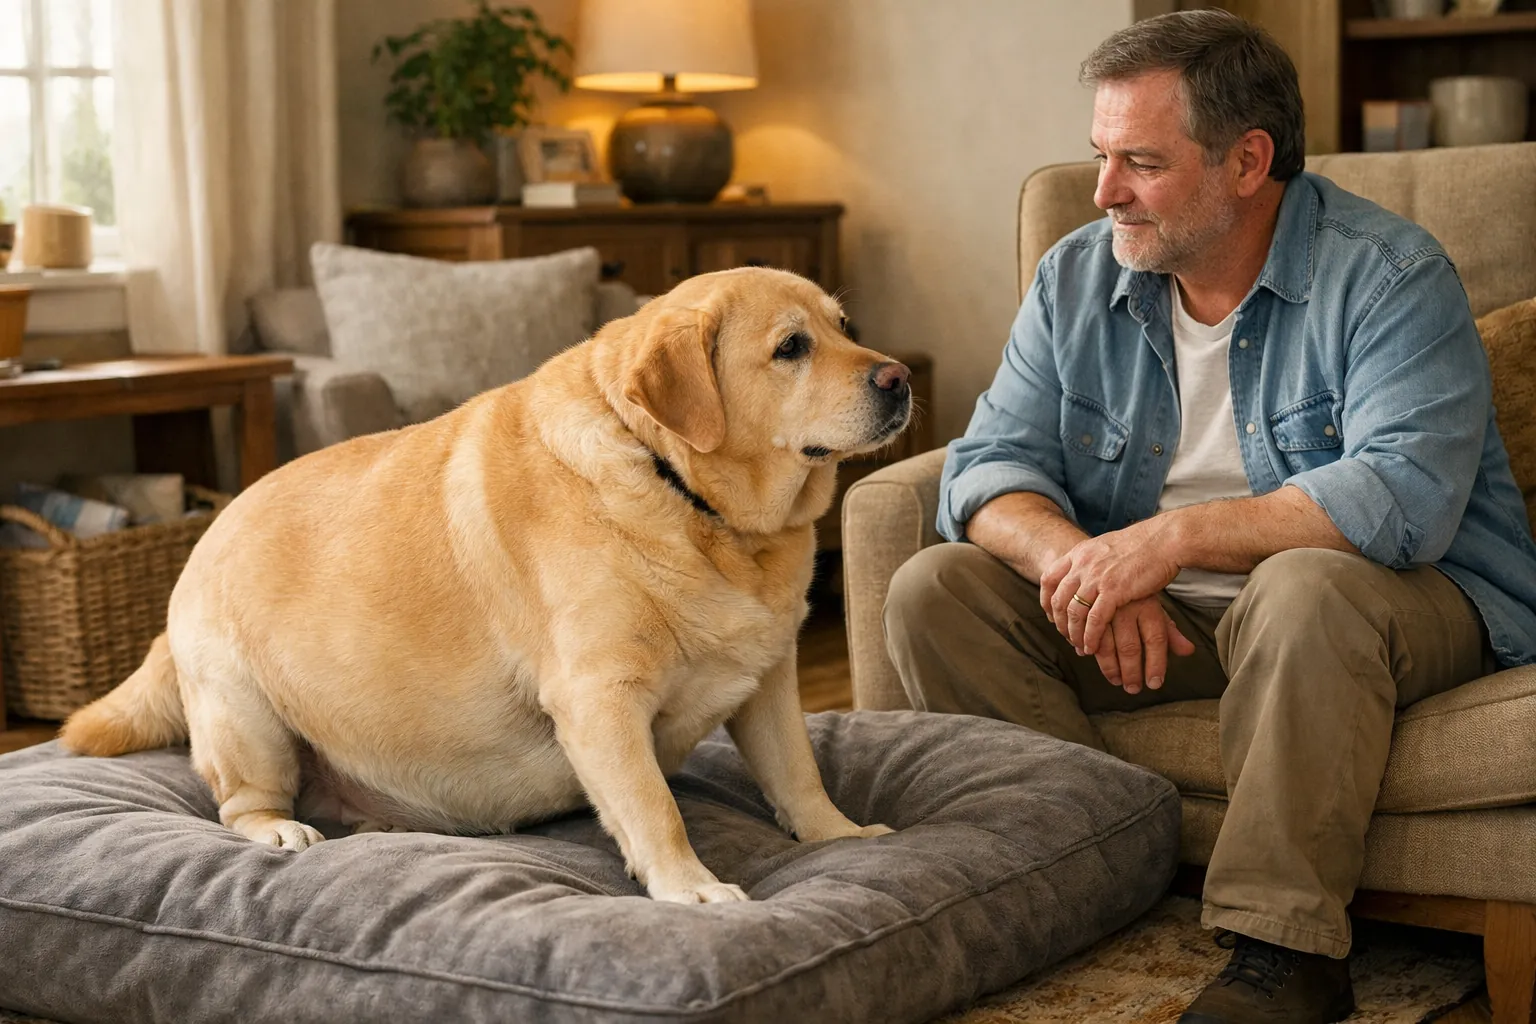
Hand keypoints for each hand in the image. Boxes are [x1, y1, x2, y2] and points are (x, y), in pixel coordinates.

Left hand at [1039, 521, 1180, 656]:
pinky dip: (1091, 636)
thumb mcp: (1107, 547)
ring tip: (1080, 647)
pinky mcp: (1113, 590)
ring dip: (1074, 634)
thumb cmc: (1143, 545)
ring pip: (1074, 612)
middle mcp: (1083, 564)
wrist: (1164, 539)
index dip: (1046, 600)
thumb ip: (1093, 559)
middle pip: (1059, 599)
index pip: (1049, 578)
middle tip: (1067, 637)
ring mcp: (1096, 577)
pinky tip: (1092, 647)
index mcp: (1079, 552)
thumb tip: (1088, 571)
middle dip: (1060, 623)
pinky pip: (1095, 619)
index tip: (1051, 615)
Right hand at [1089, 595, 1196, 693]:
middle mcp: (1127, 606)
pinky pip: (1082, 632)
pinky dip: (1083, 646)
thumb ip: (1169, 631)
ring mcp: (1104, 605)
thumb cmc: (1135, 590)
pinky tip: (1087, 655)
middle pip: (1130, 646)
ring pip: (1104, 644)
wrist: (1109, 557)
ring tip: (1115, 680)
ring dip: (1108, 667)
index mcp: (1149, 605)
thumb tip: (1189, 651)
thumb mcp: (1154, 607)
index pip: (1157, 639)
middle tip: (1132, 689)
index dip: (1156, 664)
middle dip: (1131, 672)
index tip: (1154, 684)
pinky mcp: (1084, 603)